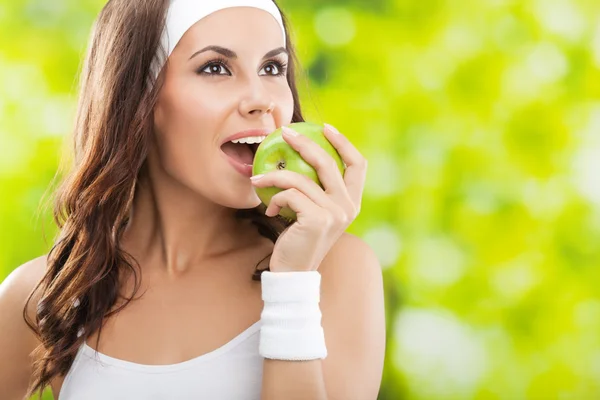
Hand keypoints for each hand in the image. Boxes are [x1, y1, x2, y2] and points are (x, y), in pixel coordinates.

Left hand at [250, 124, 366, 271]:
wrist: (293, 273)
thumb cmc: (298, 240)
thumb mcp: (313, 213)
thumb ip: (316, 190)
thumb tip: (299, 155)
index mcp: (352, 203)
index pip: (358, 164)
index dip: (343, 142)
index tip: (324, 127)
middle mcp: (348, 207)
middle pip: (328, 162)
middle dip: (304, 142)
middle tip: (284, 132)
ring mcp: (335, 214)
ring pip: (301, 179)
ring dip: (274, 176)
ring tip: (257, 178)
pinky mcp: (317, 220)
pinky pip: (290, 194)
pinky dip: (274, 198)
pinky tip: (269, 209)